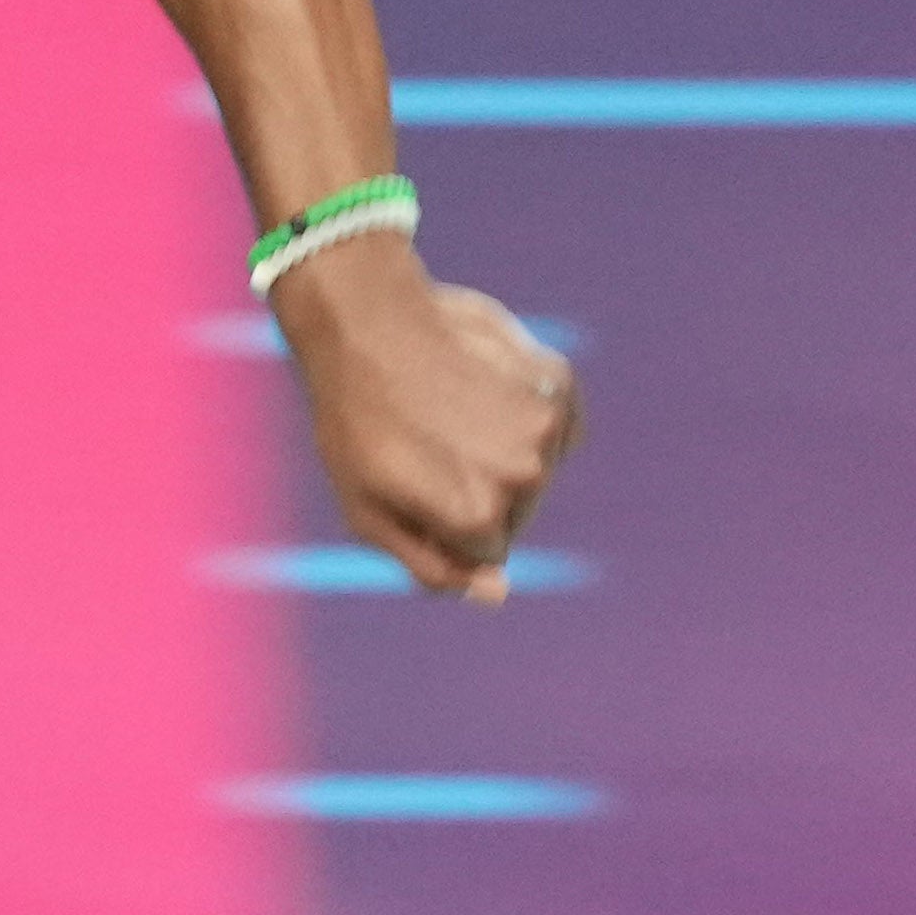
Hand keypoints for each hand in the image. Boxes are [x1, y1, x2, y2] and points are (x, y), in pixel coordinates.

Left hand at [277, 249, 579, 599]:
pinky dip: (528, 412)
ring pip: (537, 468)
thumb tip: (498, 593)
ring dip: (501, 450)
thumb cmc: (355, 424)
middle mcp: (525, 476)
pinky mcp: (558, 380)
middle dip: (477, 490)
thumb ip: (434, 567)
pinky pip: (560, 422)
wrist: (366, 321)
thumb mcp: (368, 514)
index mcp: (479, 518)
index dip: (445, 526)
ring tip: (449, 412)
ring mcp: (546, 426)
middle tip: (426, 444)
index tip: (413, 485)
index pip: (486, 555)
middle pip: (516, 512)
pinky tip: (481, 389)